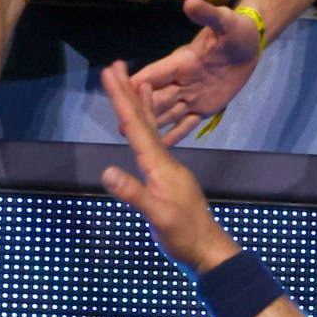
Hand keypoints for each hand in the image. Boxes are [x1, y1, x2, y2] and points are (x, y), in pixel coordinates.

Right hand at [99, 62, 238, 274]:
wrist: (208, 251)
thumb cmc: (184, 236)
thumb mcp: (159, 217)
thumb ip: (135, 194)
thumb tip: (108, 172)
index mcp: (161, 165)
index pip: (138, 126)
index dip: (123, 99)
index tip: (111, 73)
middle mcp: (166, 161)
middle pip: (145, 121)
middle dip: (129, 93)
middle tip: (116, 65)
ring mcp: (169, 170)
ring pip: (152, 130)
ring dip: (142, 106)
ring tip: (138, 82)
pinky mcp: (169, 180)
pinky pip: (155, 145)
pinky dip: (149, 130)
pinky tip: (146, 129)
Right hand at [132, 0, 264, 142]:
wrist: (250, 45)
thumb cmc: (237, 30)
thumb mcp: (226, 21)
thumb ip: (208, 14)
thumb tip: (190, 3)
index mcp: (182, 62)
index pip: (156, 73)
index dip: (138, 81)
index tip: (118, 90)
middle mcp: (181, 80)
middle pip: (155, 96)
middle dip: (137, 107)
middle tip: (119, 120)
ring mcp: (192, 96)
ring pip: (167, 112)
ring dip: (150, 122)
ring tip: (131, 135)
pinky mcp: (204, 107)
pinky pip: (187, 122)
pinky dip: (175, 133)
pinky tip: (162, 145)